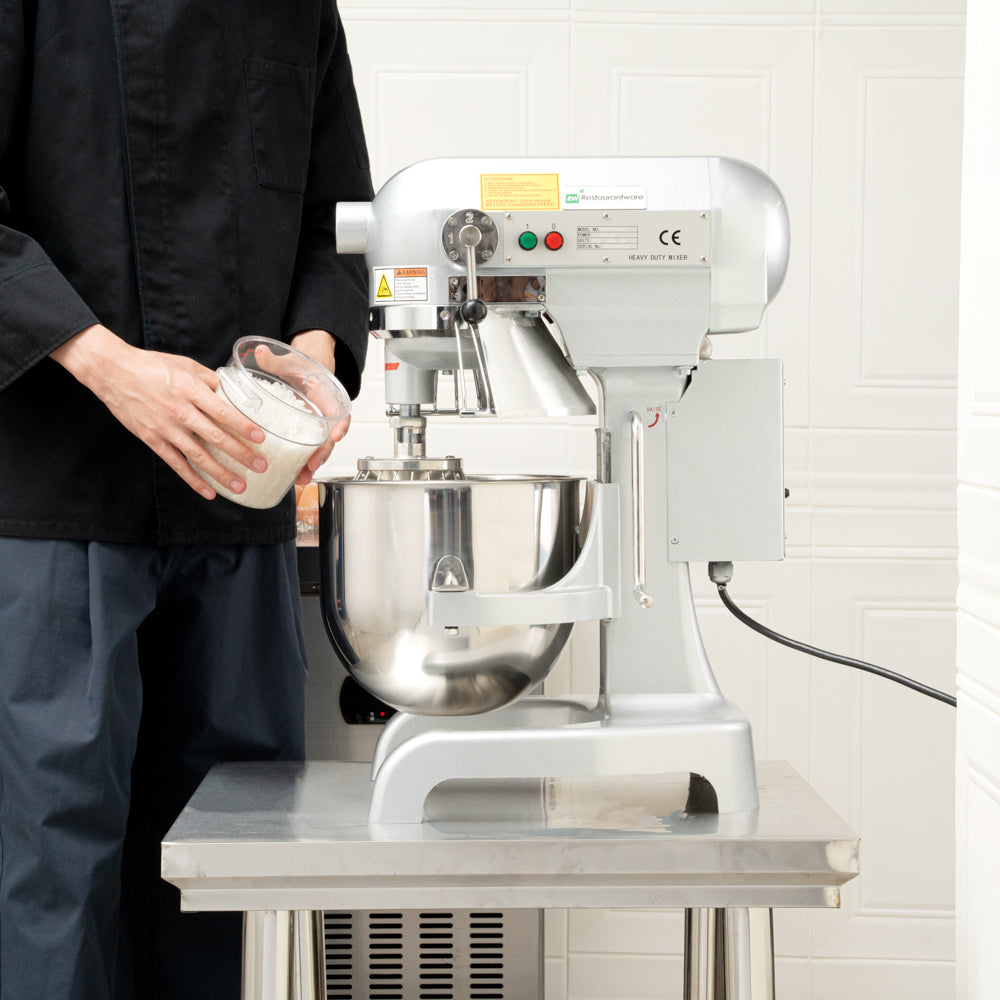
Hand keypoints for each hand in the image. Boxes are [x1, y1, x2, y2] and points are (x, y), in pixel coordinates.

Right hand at [51, 325, 268, 499]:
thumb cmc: (151, 365)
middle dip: (241, 454)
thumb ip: (209, 379)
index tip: (260, 438)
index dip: (243, 426)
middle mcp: (180, 411)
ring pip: (198, 456)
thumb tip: (230, 391)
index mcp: (191, 390)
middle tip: (260, 466)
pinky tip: (208, 492)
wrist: (112, 372)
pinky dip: (193, 480)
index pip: (223, 412)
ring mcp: (166, 428)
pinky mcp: (153, 439)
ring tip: (240, 486)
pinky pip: (176, 464)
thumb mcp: (185, 365)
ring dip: (221, 474)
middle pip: (216, 437)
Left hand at [289, 329, 350, 484]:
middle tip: (312, 466)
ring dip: (312, 464)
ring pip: (320, 449)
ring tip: (301, 478)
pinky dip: (303, 464)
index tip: (336, 435)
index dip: (340, 424)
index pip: (338, 411)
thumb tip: (260, 351)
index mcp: (326, 396)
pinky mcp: (305, 434)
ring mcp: (315, 427)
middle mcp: (324, 415)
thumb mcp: (291, 362)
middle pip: (329, 438)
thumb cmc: (303, 368)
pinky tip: (294, 475)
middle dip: (322, 453)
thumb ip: (276, 359)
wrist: (306, 371)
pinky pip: (308, 451)